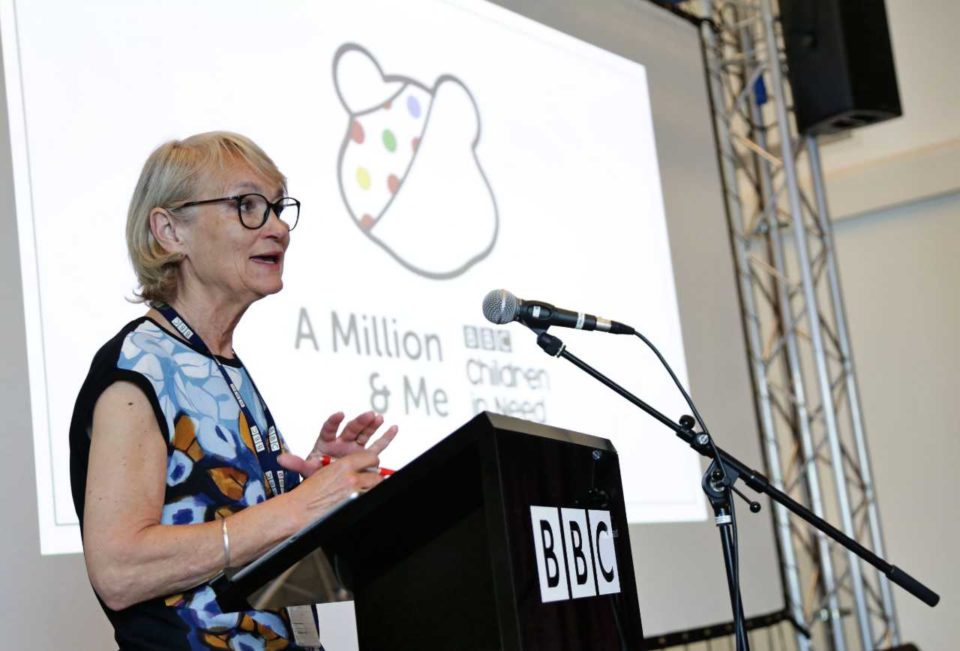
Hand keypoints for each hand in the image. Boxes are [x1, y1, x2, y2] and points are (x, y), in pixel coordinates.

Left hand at [278, 411, 397, 477]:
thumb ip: (296, 463)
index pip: (330, 429)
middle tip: (368, 415)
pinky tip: (392, 428)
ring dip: (372, 425)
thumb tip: (280, 459)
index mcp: (327, 442)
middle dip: (360, 422)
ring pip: (365, 434)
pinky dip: (386, 437)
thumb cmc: (318, 474)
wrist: (329, 485)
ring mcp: (355, 447)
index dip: (334, 422)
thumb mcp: (307, 469)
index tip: (339, 415)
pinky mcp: (365, 455)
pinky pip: (378, 445)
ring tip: (378, 418)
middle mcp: (342, 442)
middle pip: (351, 429)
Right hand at [288, 449, 383, 526]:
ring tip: (364, 490)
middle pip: (377, 474)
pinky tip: (360, 498)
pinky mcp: (356, 504)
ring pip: (376, 487)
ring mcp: (355, 493)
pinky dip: (366, 497)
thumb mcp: (323, 471)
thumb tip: (356, 467)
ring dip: (372, 488)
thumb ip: (343, 467)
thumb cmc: (308, 494)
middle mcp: (352, 478)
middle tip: (369, 480)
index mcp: (344, 465)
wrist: (300, 510)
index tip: (370, 465)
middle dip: (374, 477)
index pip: (371, 457)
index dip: (372, 462)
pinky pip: (369, 498)